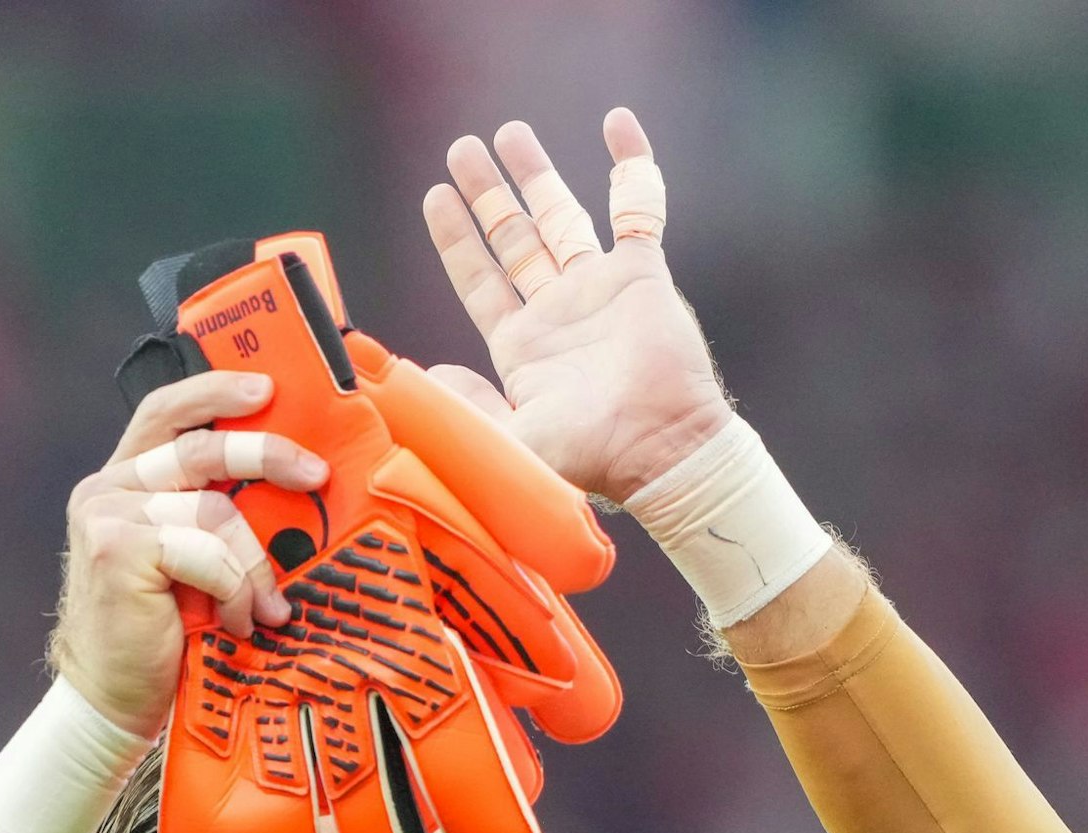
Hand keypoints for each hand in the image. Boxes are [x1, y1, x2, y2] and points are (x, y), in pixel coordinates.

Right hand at [51, 373, 328, 738]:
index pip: (166, 412)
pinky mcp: (120, 552)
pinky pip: (206, 553)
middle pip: (200, 449)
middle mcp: (109, 489)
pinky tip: (234, 623)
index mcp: (124, 481)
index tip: (268, 388)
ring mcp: (109, 517)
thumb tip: (292, 484)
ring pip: (215, 512)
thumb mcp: (190, 561)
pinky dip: (233, 590)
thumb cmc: (162, 634)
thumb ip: (212, 515)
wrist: (114, 700)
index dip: (215, 392)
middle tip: (316, 474)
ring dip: (252, 568)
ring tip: (262, 609)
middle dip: (266, 454)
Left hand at [421, 106, 733, 506]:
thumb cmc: (588, 454)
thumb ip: (461, 408)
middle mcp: (557, 313)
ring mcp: (600, 291)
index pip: (479, 280)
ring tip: (510, 132)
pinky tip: (617, 123)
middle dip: (486, 194)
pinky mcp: (642, 276)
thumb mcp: (507, 440)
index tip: (435, 195)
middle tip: (462, 149)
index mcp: (521, 347)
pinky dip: (632, 165)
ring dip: (536, 175)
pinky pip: (638, 208)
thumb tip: (426, 373)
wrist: (661, 447)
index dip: (456, 239)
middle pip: (513, 238)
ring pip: (563, 218)